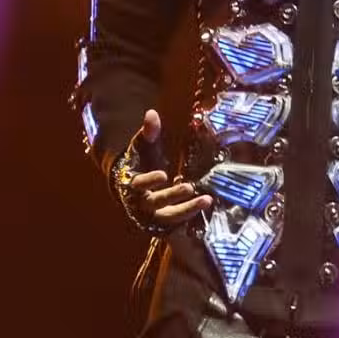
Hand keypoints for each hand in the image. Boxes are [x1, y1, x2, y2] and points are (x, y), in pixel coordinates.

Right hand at [113, 108, 212, 231]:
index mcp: (131, 185)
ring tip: (206, 200)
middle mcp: (140, 204)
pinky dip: (190, 217)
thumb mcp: (142, 148)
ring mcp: (152, 217)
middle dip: (172, 196)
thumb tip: (152, 113)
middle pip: (155, 203)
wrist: (132, 189)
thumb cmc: (140, 164)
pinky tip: (205, 205)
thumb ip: (147, 133)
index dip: (150, 180)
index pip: (138, 184)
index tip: (163, 174)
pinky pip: (177, 224)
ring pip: (168, 218)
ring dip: (187, 210)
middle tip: (189, 187)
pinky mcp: (163, 224)